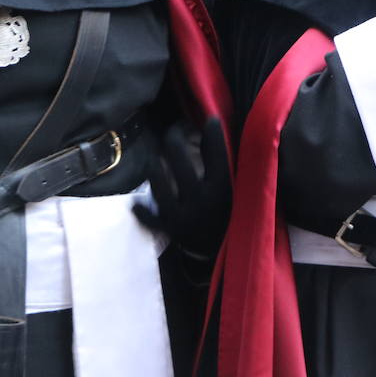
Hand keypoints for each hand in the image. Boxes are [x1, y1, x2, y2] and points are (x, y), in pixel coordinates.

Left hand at [133, 118, 231, 258]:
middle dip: (174, 139)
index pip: (216, 152)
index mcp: (223, 188)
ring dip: (155, 167)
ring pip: (158, 182)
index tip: (210, 119)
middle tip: (173, 133)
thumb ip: (228, 163)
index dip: (212, 131)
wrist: (228, 257)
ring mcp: (183, 216)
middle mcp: (202, 200)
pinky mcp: (170, 230)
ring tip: (156, 160)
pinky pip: (149, 218)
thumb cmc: (235, 216)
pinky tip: (137, 202)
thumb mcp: (238, 191)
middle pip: (178, 158)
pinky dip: (142, 210)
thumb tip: (217, 127)